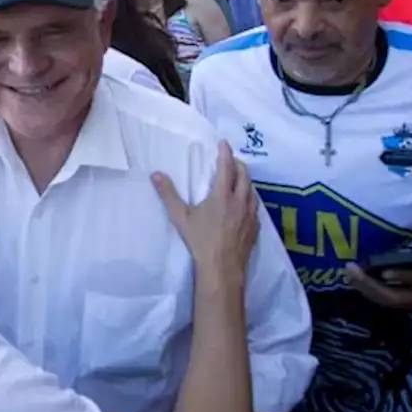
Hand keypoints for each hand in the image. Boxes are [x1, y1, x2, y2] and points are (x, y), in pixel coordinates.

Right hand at [154, 141, 258, 276]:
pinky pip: (255, 206)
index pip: (227, 167)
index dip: (226, 152)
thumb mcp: (181, 217)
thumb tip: (156, 174)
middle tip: (231, 160)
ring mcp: (250, 215)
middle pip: (245, 175)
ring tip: (239, 179)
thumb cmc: (200, 241)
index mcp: (222, 195)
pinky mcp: (255, 228)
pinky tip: (245, 204)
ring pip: (252, 190)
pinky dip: (250, 198)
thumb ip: (168, 194)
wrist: (222, 268)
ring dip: (246, 181)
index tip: (224, 143)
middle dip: (238, 164)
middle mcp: (240, 201)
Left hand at [344, 246, 411, 308]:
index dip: (404, 277)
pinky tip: (353, 279)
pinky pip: (382, 298)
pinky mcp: (402, 301)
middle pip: (394, 296)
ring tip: (347, 273)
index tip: (385, 272)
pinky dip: (367, 289)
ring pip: (385, 299)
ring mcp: (411, 303)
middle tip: (351, 269)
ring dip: (364, 288)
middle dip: (371, 285)